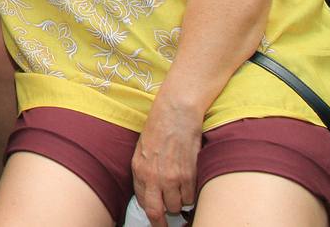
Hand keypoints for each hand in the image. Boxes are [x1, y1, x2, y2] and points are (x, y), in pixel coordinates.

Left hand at [132, 100, 201, 226]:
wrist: (175, 114)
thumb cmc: (158, 129)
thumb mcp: (142, 150)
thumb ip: (144, 172)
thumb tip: (149, 192)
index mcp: (139, 170)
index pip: (143, 203)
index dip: (151, 213)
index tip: (156, 217)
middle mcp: (153, 177)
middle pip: (157, 212)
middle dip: (162, 221)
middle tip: (167, 223)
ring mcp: (172, 177)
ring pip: (176, 206)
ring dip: (178, 203)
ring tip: (179, 191)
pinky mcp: (189, 175)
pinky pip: (190, 197)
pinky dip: (190, 195)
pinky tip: (189, 184)